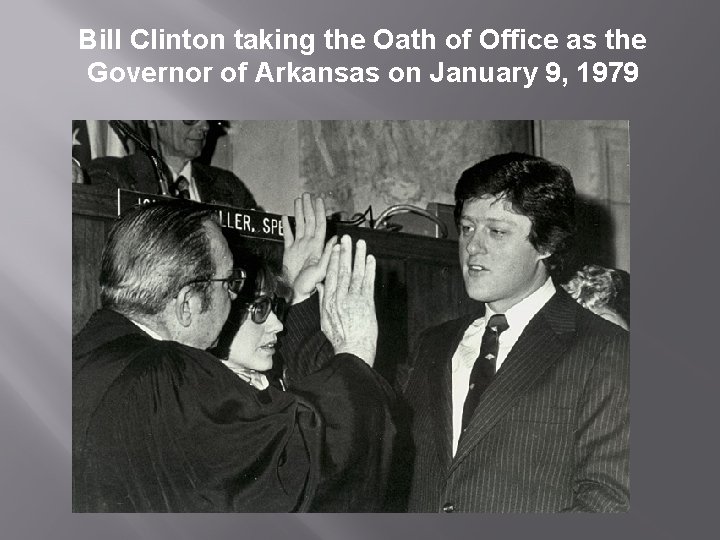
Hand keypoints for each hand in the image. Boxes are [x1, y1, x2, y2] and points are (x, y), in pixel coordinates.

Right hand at [282, 193, 332, 303]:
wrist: (294, 293)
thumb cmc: (309, 285)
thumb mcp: (321, 270)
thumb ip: (327, 254)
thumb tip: (336, 238)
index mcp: (316, 246)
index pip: (319, 224)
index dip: (319, 211)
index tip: (318, 199)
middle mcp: (308, 244)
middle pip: (309, 221)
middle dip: (308, 207)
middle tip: (307, 194)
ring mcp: (299, 247)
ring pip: (299, 225)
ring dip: (298, 212)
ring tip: (297, 200)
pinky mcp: (289, 251)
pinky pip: (288, 236)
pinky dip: (286, 226)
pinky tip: (285, 218)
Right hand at [320, 235, 377, 366]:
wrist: (353, 351)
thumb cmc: (339, 338)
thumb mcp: (325, 320)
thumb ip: (323, 301)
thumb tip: (321, 286)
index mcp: (329, 301)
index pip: (330, 275)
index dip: (333, 259)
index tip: (335, 247)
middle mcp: (341, 297)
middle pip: (342, 270)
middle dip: (345, 253)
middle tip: (346, 238)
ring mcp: (354, 299)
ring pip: (356, 273)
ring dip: (358, 257)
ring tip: (360, 243)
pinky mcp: (367, 303)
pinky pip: (369, 283)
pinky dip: (370, 270)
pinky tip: (370, 259)